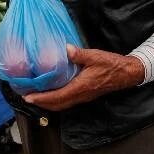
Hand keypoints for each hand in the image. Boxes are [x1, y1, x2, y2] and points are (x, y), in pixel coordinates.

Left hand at [23, 45, 144, 110]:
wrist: (127, 73)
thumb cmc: (112, 64)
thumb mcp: (95, 56)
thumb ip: (79, 54)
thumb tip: (66, 49)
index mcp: (81, 87)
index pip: (58, 97)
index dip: (42, 99)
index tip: (29, 97)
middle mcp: (81, 95)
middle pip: (57, 105)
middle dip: (41, 103)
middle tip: (26, 97)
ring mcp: (83, 97)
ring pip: (62, 104)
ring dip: (48, 103)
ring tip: (35, 97)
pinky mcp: (85, 95)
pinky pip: (67, 101)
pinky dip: (56, 100)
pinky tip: (50, 93)